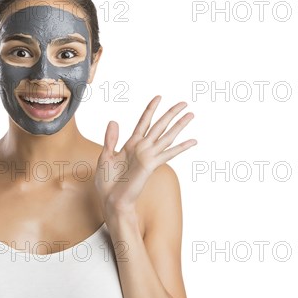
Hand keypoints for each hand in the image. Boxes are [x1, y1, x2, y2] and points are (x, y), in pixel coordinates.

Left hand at [95, 95, 196, 217]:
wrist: (111, 199)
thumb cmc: (107, 182)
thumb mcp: (105, 156)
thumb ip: (110, 139)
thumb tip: (113, 121)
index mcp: (130, 144)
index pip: (143, 122)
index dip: (151, 109)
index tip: (159, 97)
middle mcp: (142, 148)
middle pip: (159, 125)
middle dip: (171, 113)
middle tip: (184, 103)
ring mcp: (148, 156)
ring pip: (167, 136)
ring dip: (179, 125)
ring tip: (191, 114)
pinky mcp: (151, 165)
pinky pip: (169, 153)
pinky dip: (181, 147)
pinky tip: (193, 141)